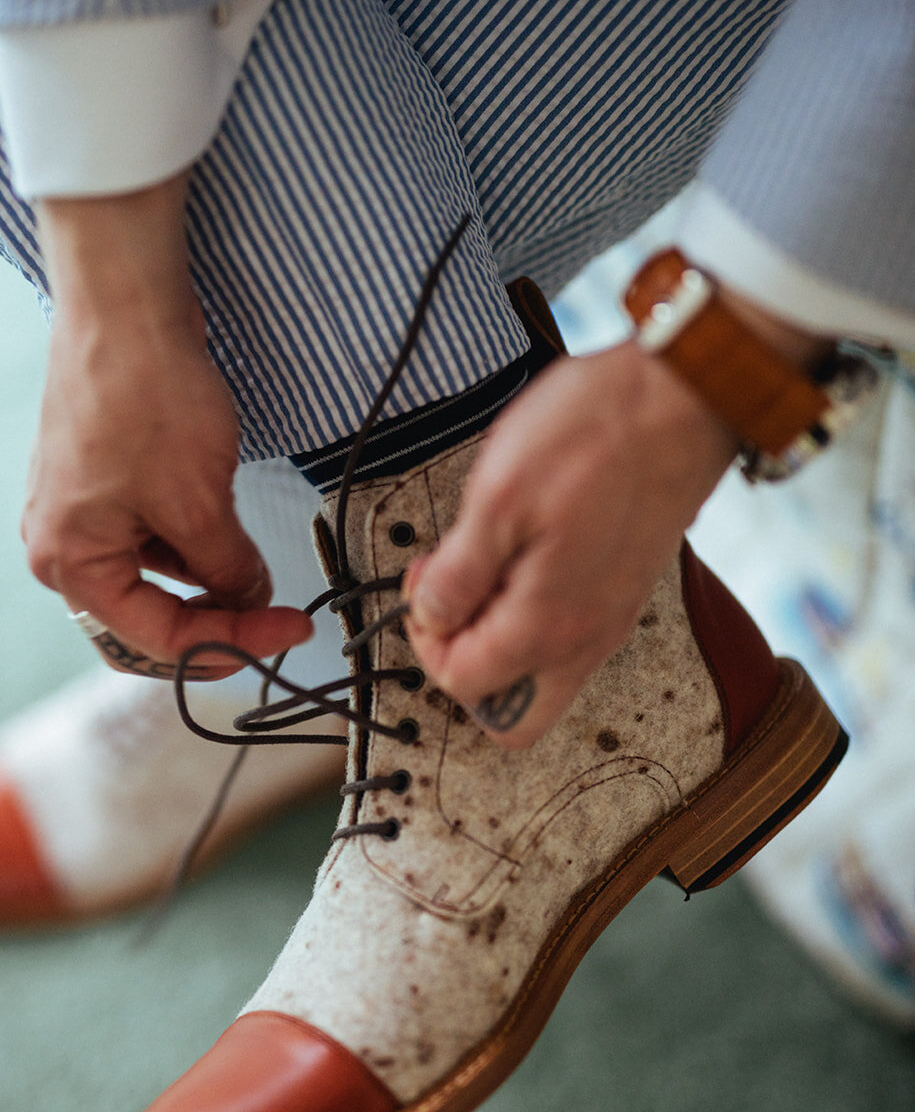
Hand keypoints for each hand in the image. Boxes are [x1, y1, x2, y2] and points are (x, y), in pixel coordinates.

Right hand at [23, 175, 312, 676]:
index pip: (158, 637)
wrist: (127, 306)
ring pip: (151, 574)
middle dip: (209, 622)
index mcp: (69, 562)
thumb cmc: (145, 396)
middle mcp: (58, 543)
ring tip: (252, 559)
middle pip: (144, 618)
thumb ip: (228, 570)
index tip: (287, 628)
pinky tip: (222, 522)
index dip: (232, 641)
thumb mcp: (201, 503)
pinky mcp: (97, 478)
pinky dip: (190, 539)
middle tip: (268, 620)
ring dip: (204, 577)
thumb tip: (249, 597)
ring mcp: (75, 509)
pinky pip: (147, 533)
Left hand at [404, 339, 738, 746]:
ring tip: (487, 563)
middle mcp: (586, 640)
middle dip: (463, 666)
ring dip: (498, 636)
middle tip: (451, 598)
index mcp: (548, 626)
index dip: (426, 639)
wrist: (685, 397)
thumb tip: (432, 615)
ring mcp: (611, 618)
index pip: (463, 684)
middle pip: (510, 715)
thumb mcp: (499, 496)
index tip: (428, 582)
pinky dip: (533, 613)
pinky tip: (524, 552)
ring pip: (540, 675)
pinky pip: (568, 636)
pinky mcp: (625, 590)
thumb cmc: (596, 434)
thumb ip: (459, 573)